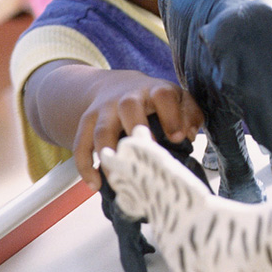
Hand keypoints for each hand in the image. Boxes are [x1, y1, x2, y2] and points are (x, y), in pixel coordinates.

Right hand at [72, 69, 202, 188]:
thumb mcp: (177, 100)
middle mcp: (128, 97)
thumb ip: (190, 114)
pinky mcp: (87, 122)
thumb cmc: (156, 101)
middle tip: (145, 155)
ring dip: (108, 153)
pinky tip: (95, 184)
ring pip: (102, 129)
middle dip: (136, 128)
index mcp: (155, 90)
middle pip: (128, 107)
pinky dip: (85, 165)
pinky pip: (81, 144)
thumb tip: (188, 134)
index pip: (163, 96)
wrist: (117, 86)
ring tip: (117, 178)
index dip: (171, 115)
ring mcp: (105, 110)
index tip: (177, 138)